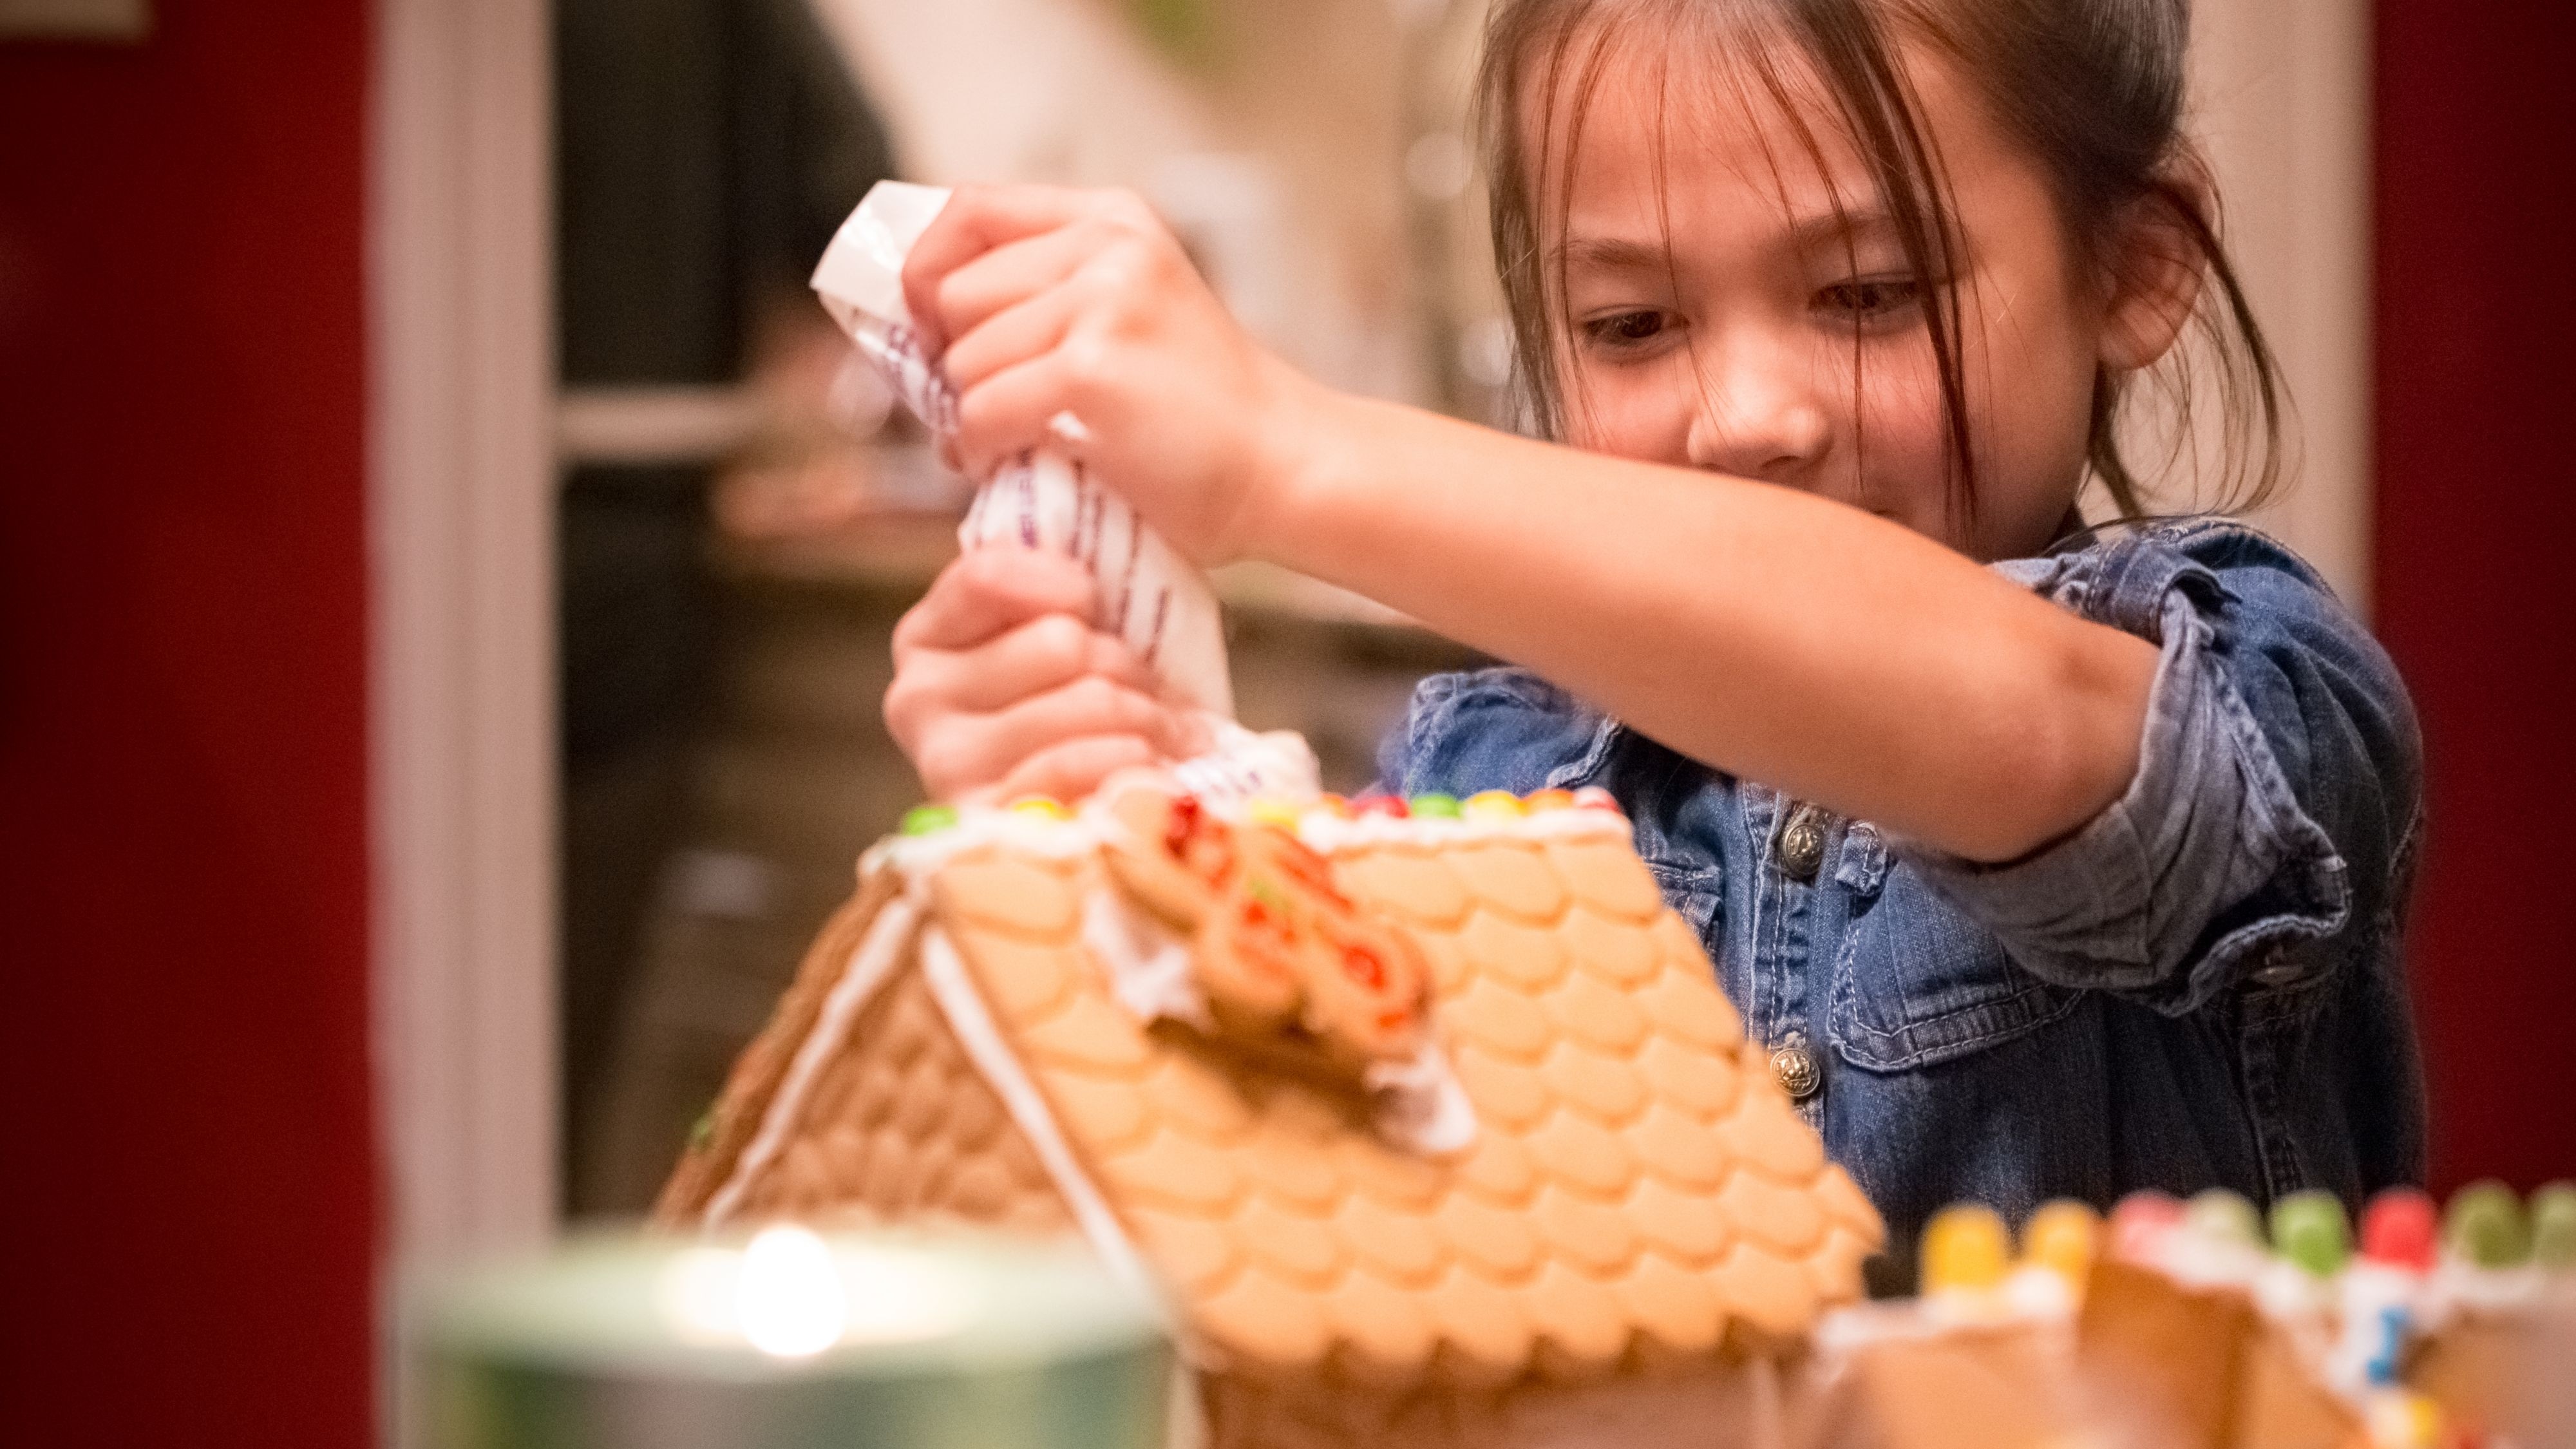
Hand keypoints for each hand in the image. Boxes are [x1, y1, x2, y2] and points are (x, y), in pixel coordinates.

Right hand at [884, 548, 1207, 802]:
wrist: (1116, 803)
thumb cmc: (1092, 695)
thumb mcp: (1068, 619)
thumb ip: (1050, 567)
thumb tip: (1056, 464)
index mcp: (927, 635)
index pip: (989, 576)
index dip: (1065, 582)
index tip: (1094, 599)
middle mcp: (915, 699)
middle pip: (1056, 641)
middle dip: (1121, 660)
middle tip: (1141, 684)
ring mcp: (945, 765)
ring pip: (1084, 703)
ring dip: (1143, 714)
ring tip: (1156, 726)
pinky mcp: (989, 821)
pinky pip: (1076, 768)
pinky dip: (1134, 761)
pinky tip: (1152, 763)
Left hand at [901, 184, 1321, 562]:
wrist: (1283, 466)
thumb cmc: (1199, 412)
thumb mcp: (1129, 312)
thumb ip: (1045, 293)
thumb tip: (919, 321)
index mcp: (1112, 221)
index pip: (971, 211)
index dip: (928, 270)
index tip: (929, 327)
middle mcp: (1107, 246)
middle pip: (955, 292)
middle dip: (954, 362)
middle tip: (987, 406)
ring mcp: (1103, 302)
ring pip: (963, 360)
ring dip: (969, 415)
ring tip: (1015, 440)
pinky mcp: (1092, 368)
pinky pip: (981, 410)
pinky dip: (979, 449)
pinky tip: (1010, 462)